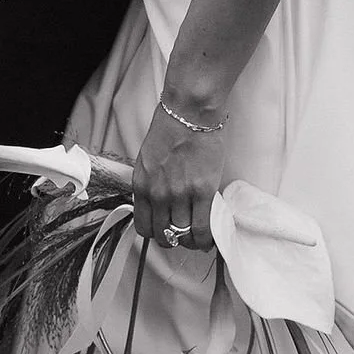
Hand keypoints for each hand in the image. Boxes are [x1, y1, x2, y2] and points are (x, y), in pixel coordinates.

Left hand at [132, 92, 224, 254]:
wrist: (190, 112)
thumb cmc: (170, 129)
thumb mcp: (148, 161)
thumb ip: (151, 185)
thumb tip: (161, 206)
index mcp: (142, 186)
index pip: (144, 228)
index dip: (156, 234)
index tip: (166, 232)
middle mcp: (158, 195)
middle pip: (164, 235)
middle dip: (175, 240)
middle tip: (185, 235)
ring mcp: (181, 194)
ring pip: (184, 235)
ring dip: (192, 240)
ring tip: (199, 236)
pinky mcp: (203, 191)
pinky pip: (203, 228)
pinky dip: (207, 238)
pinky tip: (210, 236)